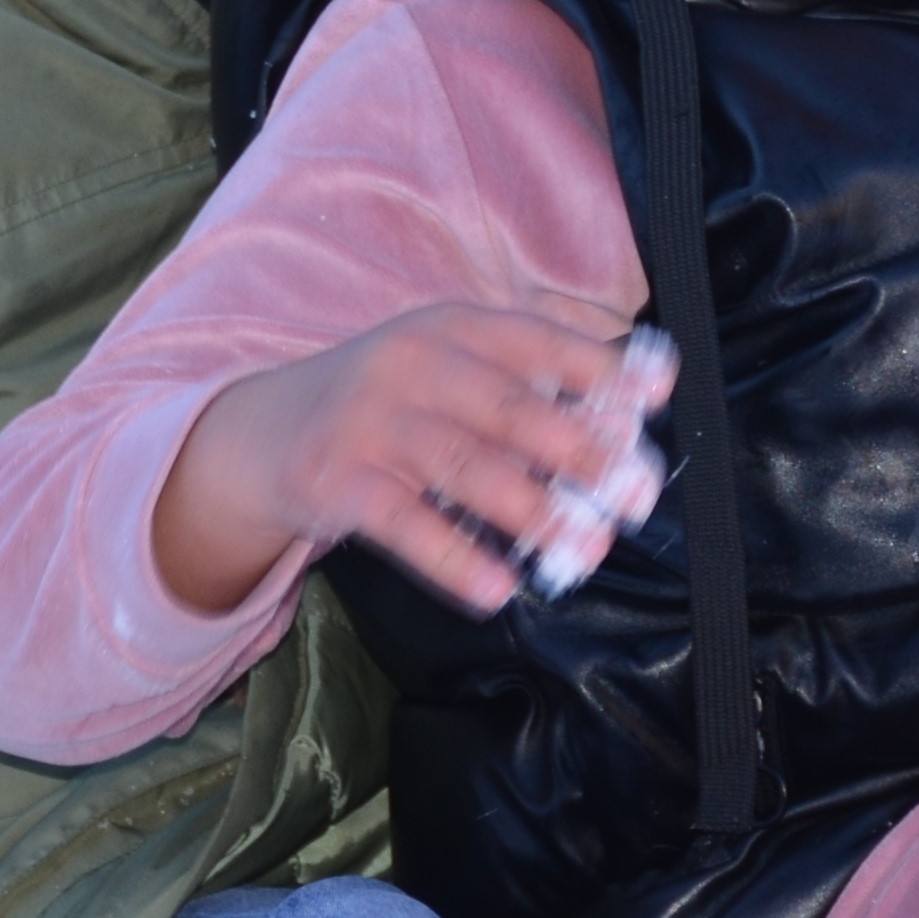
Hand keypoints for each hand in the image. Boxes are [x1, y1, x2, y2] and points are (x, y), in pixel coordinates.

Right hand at [153, 304, 660, 620]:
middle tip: (633, 493)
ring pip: (467, 467)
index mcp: (452, 328)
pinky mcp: (337, 482)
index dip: (599, 366)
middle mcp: (412, 364)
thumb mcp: (446, 367)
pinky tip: (498, 590)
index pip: (537, 341)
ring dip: (533, 511)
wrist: (263, 434)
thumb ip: (526, 383)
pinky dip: (455, 558)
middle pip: (510, 408)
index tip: (655, 396)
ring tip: (586, 548)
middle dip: (580, 451)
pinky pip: (406, 525)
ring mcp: (371, 422)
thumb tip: (629, 411)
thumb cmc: (387, 404)